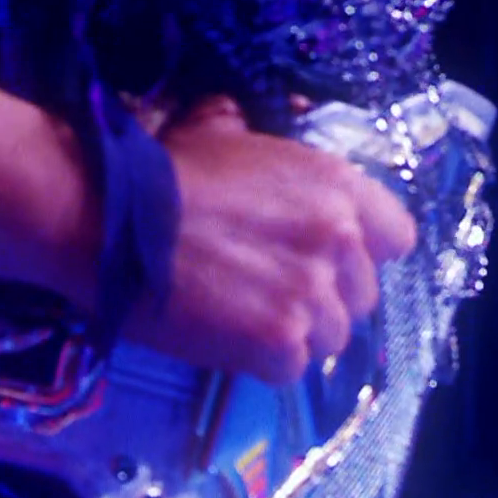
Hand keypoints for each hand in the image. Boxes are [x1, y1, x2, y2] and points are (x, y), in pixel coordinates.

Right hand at [124, 97, 416, 383]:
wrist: (101, 217)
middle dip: (326, 299)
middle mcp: (340, 239)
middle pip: (364, 295)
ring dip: (295, 335)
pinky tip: (226, 339)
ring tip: (245, 318)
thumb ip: (262, 144)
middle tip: (272, 293)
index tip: (327, 261)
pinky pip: (293, 369)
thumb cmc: (158, 172)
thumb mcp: (224, 132)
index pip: (397, 238)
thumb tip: (248, 129)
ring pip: (332, 337)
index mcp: (338, 186)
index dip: (363, 254)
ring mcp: (313, 293)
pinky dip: (263, 363)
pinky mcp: (280, 341)